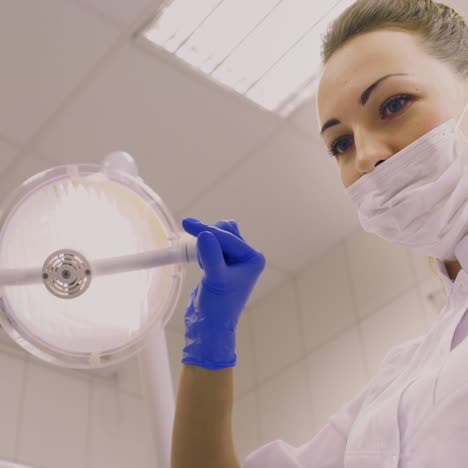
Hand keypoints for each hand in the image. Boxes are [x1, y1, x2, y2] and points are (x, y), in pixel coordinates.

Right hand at [181, 218, 265, 369]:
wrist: (210, 325)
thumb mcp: (215, 280)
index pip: (228, 237)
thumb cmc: (218, 307)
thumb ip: (211, 256)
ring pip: (218, 236)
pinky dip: (203, 250)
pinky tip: (201, 264)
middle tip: (197, 254)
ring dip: (206, 244)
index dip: (207, 230)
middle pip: (226, 231)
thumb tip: (204, 234)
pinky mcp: (223, 263)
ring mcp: (235, 260)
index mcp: (253, 259)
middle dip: (209, 237)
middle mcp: (247, 257)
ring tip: (202, 265)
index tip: (186, 223)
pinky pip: (212, 245)